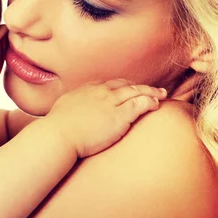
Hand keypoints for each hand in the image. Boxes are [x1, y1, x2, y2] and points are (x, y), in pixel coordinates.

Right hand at [46, 79, 166, 158]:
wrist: (59, 134)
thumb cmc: (56, 127)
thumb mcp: (61, 108)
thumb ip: (70, 106)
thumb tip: (67, 109)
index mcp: (86, 90)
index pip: (107, 84)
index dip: (119, 86)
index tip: (125, 89)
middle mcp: (100, 92)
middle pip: (124, 84)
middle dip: (137, 85)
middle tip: (147, 88)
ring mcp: (111, 102)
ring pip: (136, 91)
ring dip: (150, 91)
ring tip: (161, 94)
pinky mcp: (120, 115)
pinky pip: (141, 103)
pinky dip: (150, 101)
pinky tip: (157, 104)